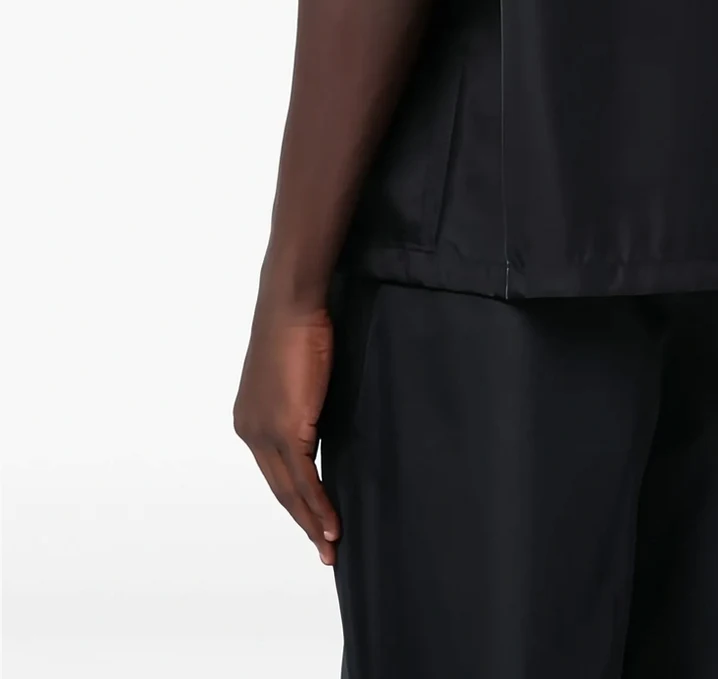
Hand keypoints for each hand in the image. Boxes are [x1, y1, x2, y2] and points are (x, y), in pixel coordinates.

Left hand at [232, 300, 340, 565]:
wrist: (290, 305)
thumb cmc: (298, 327)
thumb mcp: (296, 374)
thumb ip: (300, 404)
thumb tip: (315, 424)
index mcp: (249, 420)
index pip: (273, 471)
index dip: (294, 500)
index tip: (312, 521)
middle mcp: (250, 431)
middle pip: (280, 489)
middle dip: (303, 522)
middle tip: (324, 548)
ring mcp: (265, 433)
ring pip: (291, 492)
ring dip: (313, 522)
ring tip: (331, 545)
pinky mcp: (286, 429)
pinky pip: (304, 479)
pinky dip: (319, 506)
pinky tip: (332, 524)